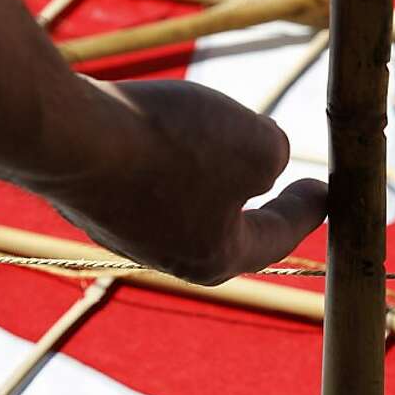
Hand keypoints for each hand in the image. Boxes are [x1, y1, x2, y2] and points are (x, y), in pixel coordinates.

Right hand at [37, 78, 327, 285]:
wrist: (69, 137)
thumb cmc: (171, 147)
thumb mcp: (255, 144)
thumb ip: (273, 156)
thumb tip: (260, 157)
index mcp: (217, 258)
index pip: (276, 238)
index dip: (308, 211)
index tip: (325, 191)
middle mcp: (169, 257)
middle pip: (226, 229)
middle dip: (256, 204)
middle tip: (279, 180)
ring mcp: (123, 231)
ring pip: (181, 202)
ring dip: (204, 175)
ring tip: (215, 143)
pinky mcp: (90, 199)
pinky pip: (142, 180)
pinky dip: (161, 160)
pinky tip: (157, 136)